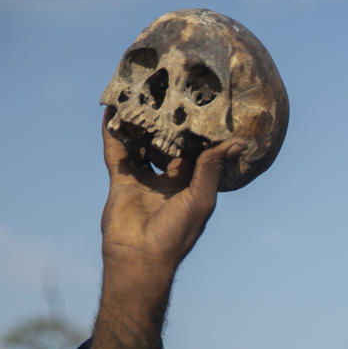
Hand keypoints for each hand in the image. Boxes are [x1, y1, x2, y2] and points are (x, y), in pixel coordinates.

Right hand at [84, 110, 246, 348]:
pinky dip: (114, 131)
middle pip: (168, 143)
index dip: (197, 130)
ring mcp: (144, 179)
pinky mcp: (121, 181)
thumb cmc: (177, 234)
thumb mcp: (200, 199)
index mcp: (192, 185)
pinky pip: (117, 150)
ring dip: (141, 122)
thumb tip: (234, 143)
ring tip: (141, 93)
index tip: (200, 103)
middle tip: (168, 89)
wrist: (139, 259)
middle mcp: (169, 180)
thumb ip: (211, 169)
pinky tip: (113, 109)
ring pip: (142, 143)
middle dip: (167, 121)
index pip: (197, 150)